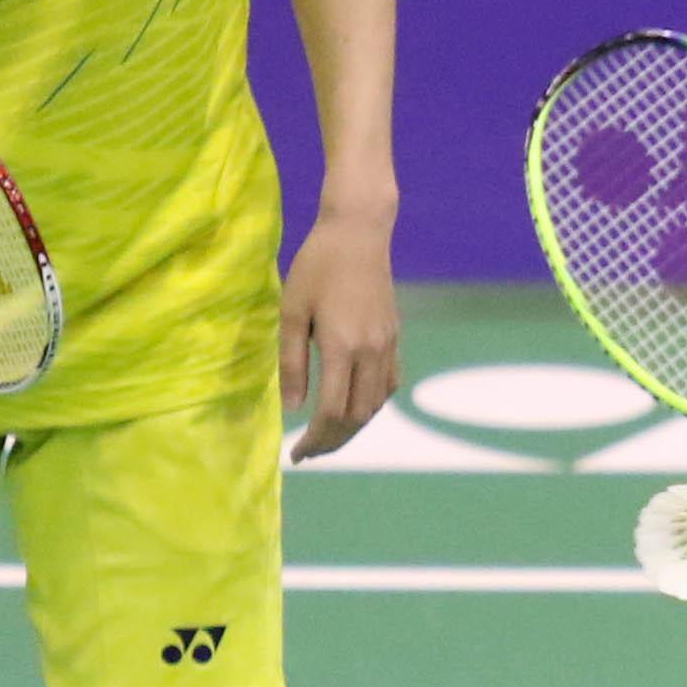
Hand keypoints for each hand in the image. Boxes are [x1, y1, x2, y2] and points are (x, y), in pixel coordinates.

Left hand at [278, 195, 404, 460]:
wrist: (360, 233)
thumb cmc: (317, 265)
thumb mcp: (292, 311)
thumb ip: (291, 362)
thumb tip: (293, 408)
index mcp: (342, 347)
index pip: (332, 412)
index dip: (315, 440)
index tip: (296, 454)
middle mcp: (371, 352)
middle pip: (357, 417)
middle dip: (333, 442)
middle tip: (309, 453)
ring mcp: (388, 346)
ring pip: (376, 405)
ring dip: (352, 427)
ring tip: (327, 435)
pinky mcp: (395, 338)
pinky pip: (388, 385)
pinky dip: (371, 405)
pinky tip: (353, 407)